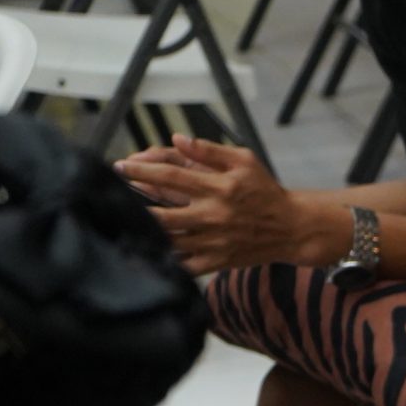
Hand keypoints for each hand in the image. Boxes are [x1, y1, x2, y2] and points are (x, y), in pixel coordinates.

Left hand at [117, 134, 335, 274]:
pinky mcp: (218, 261)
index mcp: (220, 188)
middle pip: (163, 214)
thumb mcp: (244, 161)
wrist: (293, 229)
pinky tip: (148, 249)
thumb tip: (176, 139)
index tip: (120, 166)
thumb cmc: (266, 191)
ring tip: (123, 222)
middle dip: (132, 204)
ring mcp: (215, 242)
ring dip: (144, 232)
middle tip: (112, 197)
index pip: (172, 177)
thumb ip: (209, 150)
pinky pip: (184, 265)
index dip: (142, 171)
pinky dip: (164, 259)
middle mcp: (215, 216)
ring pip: (169, 241)